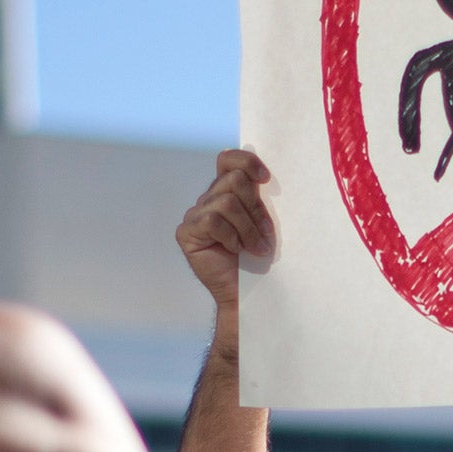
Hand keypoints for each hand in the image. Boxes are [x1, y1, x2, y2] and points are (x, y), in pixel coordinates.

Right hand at [176, 150, 275, 313]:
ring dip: (248, 228)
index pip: (228, 160)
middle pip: (234, 181)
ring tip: (256, 248)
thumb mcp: (261, 222)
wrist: (245, 291)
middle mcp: (208, 199)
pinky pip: (212, 221)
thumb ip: (258, 199)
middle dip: (255, 207)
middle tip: (265, 233)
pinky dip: (230, 237)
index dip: (246, 162)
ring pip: (226, 202)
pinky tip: (234, 250)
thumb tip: (264, 179)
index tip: (265, 179)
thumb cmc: (256, 257)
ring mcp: (195, 215)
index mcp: (226, 192)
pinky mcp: (186, 232)